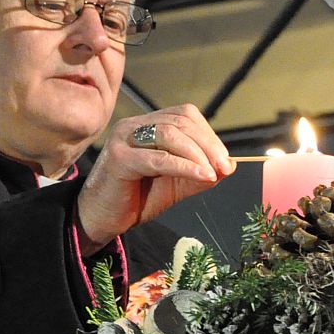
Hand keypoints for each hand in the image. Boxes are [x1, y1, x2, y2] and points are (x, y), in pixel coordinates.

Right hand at [75, 106, 233, 252]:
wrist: (103, 218)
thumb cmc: (137, 198)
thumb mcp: (178, 183)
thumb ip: (201, 173)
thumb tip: (230, 165)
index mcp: (148, 125)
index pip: (184, 115)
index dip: (208, 134)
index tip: (225, 159)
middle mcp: (134, 126)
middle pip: (180, 122)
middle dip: (208, 144)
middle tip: (223, 167)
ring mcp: (124, 139)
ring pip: (169, 134)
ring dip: (197, 154)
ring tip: (212, 173)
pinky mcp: (119, 158)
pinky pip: (159, 158)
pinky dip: (184, 166)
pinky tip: (202, 175)